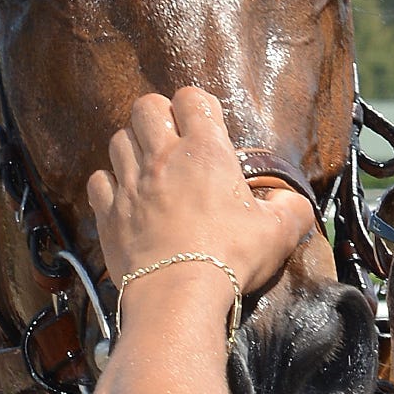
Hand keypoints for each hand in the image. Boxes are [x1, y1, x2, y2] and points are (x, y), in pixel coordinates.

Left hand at [89, 90, 317, 300]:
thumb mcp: (279, 232)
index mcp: (206, 152)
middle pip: (145, 107)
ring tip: (149, 167)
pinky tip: (126, 197)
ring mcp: (131, 184)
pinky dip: (110, 184)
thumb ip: (292, 209)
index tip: (207, 125)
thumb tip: (294, 203)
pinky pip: (99, 181)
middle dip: (158, 115)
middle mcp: (163, 158)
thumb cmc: (230, 258)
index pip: (191, 98)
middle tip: (172, 140)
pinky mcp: (109, 213)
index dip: (198, 105)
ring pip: (118, 140)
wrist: (179, 295)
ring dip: (133, 147)